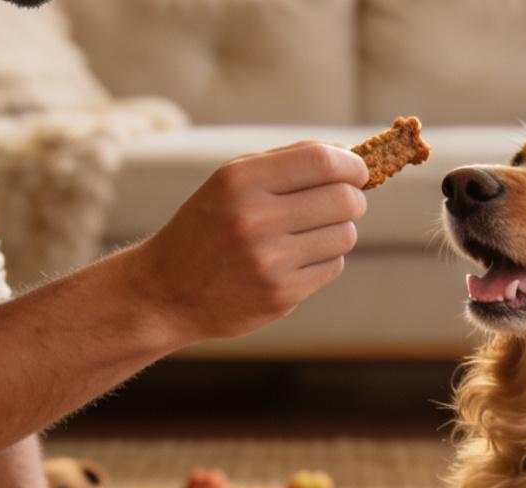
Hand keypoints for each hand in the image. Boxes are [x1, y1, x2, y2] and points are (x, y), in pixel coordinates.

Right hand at [132, 141, 368, 341]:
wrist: (167, 290)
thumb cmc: (208, 226)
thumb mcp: (231, 181)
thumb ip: (287, 162)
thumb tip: (350, 154)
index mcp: (240, 181)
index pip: (322, 161)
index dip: (352, 164)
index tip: (358, 171)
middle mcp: (254, 219)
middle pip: (343, 199)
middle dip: (354, 198)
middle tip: (345, 202)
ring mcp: (268, 261)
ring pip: (345, 235)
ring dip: (339, 230)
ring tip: (312, 232)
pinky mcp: (280, 295)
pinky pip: (332, 266)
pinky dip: (324, 259)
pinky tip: (297, 260)